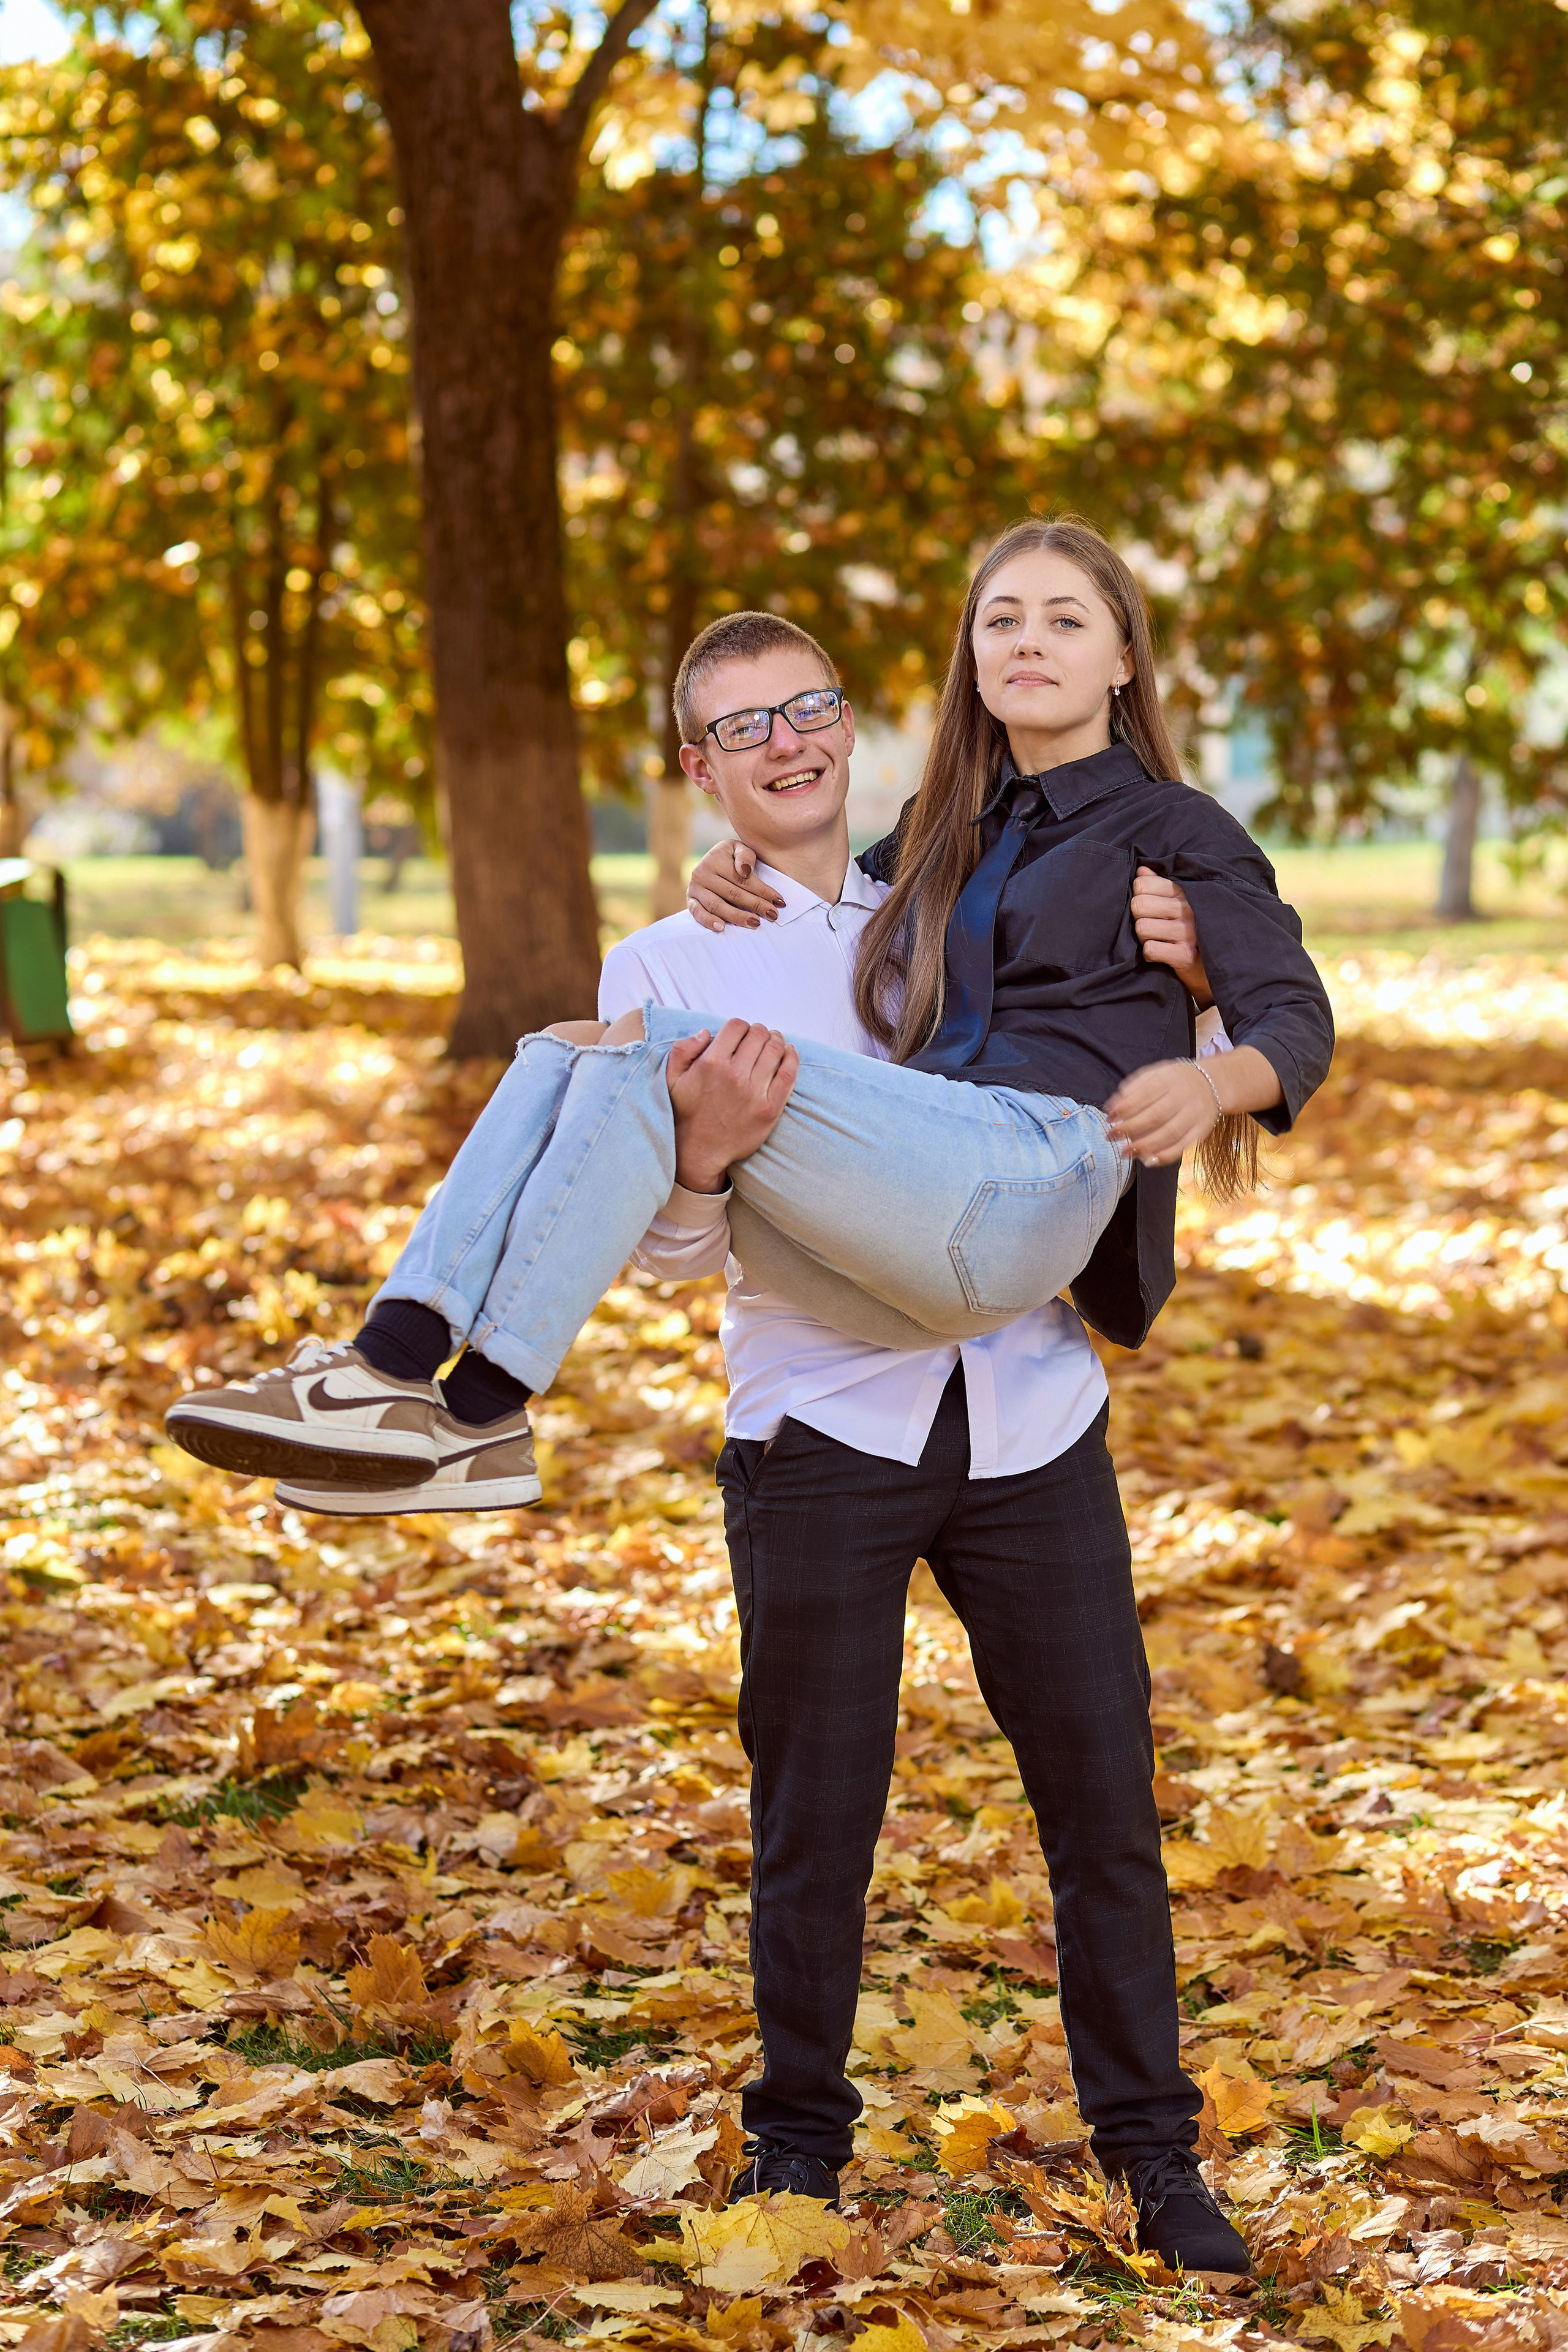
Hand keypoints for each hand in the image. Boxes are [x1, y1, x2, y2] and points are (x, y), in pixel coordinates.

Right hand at [666, 1018, 799, 1191]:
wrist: (699, 1151)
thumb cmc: (685, 1113)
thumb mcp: (671, 1078)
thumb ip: (683, 1049)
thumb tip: (707, 1032)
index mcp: (711, 1062)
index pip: (736, 1026)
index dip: (740, 1026)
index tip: (740, 1033)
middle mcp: (735, 1074)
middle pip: (759, 1035)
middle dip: (759, 1031)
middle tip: (758, 1037)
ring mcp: (755, 1092)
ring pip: (775, 1050)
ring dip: (776, 1040)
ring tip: (774, 1041)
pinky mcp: (770, 1108)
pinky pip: (789, 1074)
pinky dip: (791, 1058)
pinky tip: (788, 1052)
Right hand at [686, 840, 786, 932]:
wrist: (710, 861)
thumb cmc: (730, 857)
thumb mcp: (739, 848)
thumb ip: (745, 855)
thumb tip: (745, 871)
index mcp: (715, 859)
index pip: (743, 879)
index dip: (763, 891)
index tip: (779, 902)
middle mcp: (702, 873)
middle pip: (733, 894)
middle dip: (755, 905)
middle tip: (772, 915)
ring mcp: (694, 888)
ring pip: (717, 905)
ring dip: (737, 916)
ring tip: (755, 923)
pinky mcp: (690, 900)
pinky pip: (697, 913)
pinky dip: (708, 921)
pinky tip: (721, 927)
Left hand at [1104, 1058, 1221, 1168]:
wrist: (1211, 1084)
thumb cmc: (1174, 1081)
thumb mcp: (1156, 1073)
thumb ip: (1135, 1085)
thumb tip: (1114, 1104)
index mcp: (1169, 1079)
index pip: (1144, 1094)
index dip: (1125, 1107)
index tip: (1109, 1117)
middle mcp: (1183, 1096)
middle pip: (1156, 1115)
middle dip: (1130, 1128)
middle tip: (1111, 1136)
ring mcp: (1194, 1115)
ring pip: (1169, 1133)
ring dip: (1145, 1145)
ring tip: (1125, 1152)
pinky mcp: (1201, 1130)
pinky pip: (1183, 1146)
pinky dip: (1165, 1156)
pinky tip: (1148, 1160)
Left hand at [1132, 867, 1211, 1007]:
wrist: (1219, 964)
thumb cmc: (1195, 929)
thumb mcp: (1182, 902)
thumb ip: (1161, 884)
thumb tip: (1141, 870)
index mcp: (1185, 892)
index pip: (1143, 884)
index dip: (1139, 895)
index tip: (1149, 905)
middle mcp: (1188, 909)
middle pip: (1139, 905)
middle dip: (1138, 917)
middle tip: (1150, 924)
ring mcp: (1188, 932)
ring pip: (1142, 927)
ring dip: (1143, 937)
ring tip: (1156, 939)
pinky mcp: (1185, 955)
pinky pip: (1151, 949)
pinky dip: (1150, 953)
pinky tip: (1160, 952)